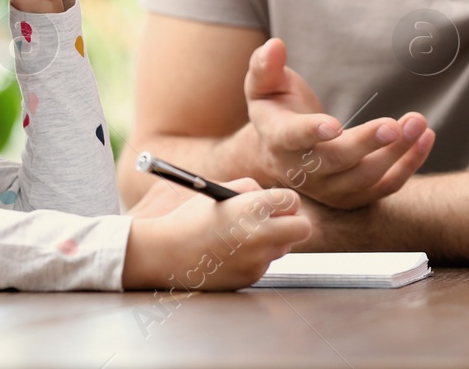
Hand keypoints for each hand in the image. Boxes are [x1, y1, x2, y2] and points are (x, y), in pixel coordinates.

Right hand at [121, 178, 309, 290]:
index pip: (292, 202)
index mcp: (251, 208)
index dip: (285, 203)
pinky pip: (264, 263)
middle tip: (279, 222)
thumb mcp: (220, 192)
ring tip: (243, 237)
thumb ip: (252, 190)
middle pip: (302, 228)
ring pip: (283, 247)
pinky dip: (255, 258)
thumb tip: (275, 200)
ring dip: (273, 241)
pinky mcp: (250, 277)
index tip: (277, 205)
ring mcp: (256, 259)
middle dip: (294, 223)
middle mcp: (259, 235)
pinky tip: (231, 254)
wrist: (166, 254)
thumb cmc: (190, 219)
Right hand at [245, 38, 434, 209]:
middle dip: (368, 142)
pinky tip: (426, 138)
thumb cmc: (275, 107)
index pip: (293, 138)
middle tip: (395, 124)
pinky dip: (409, 164)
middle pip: (337, 161)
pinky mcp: (354, 196)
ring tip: (419, 123)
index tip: (334, 124)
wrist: (280, 151)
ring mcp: (329, 189)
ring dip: (397, 152)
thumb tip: (275, 45)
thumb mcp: (263, 84)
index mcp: (278, 139)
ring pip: (367, 176)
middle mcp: (303, 171)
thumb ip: (265, 66)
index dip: (312, 132)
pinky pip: (385, 186)